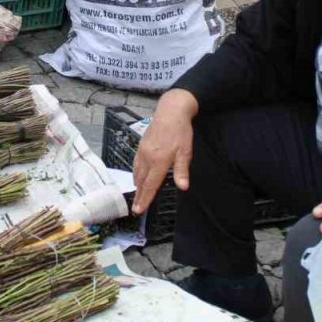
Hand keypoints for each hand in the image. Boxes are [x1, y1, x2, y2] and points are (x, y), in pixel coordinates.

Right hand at [131, 89, 197, 214]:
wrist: (170, 111)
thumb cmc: (180, 131)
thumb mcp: (185, 152)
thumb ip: (182, 170)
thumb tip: (182, 187)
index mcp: (158, 161)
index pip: (150, 185)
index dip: (145, 199)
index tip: (139, 210)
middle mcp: (147, 158)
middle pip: (141, 181)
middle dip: (139, 196)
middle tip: (135, 209)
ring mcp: (142, 151)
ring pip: (137, 173)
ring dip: (137, 186)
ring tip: (137, 195)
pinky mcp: (141, 146)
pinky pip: (136, 164)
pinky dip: (136, 173)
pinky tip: (137, 176)